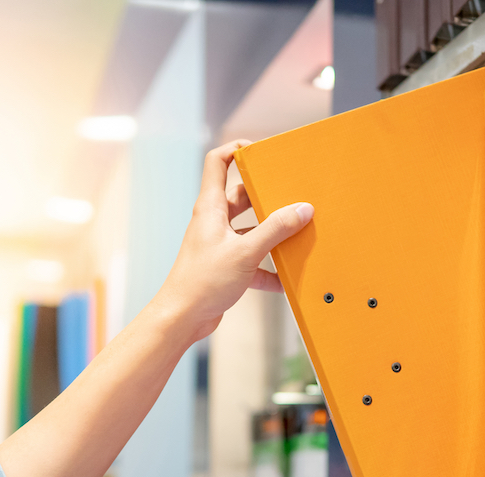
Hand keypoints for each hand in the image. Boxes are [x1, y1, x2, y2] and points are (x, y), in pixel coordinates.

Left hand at [154, 139, 313, 341]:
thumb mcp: (245, 252)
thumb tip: (302, 210)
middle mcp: (213, 222)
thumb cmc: (202, 282)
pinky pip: (253, 260)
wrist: (182, 318)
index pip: (218, 163)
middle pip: (241, 196)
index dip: (237, 150)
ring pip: (251, 229)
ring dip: (272, 233)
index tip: (262, 150)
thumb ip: (275, 230)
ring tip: (296, 232)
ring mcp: (220, 244)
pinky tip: (287, 279)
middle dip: (266, 195)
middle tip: (289, 193)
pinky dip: (270, 268)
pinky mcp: (227, 267)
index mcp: (211, 208)